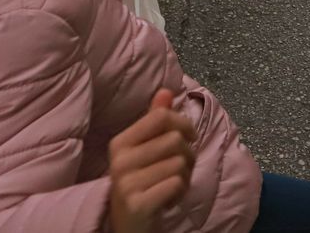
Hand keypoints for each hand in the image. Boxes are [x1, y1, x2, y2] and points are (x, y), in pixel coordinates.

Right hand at [108, 89, 196, 232]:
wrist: (130, 225)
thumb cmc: (143, 183)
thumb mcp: (146, 150)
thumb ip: (155, 121)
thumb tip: (166, 90)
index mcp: (121, 142)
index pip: (161, 116)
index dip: (184, 124)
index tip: (189, 138)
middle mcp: (120, 160)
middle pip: (175, 140)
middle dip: (188, 155)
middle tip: (181, 169)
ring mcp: (126, 183)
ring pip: (179, 163)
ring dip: (185, 176)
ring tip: (172, 184)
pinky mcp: (137, 203)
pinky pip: (176, 184)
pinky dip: (180, 192)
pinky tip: (169, 198)